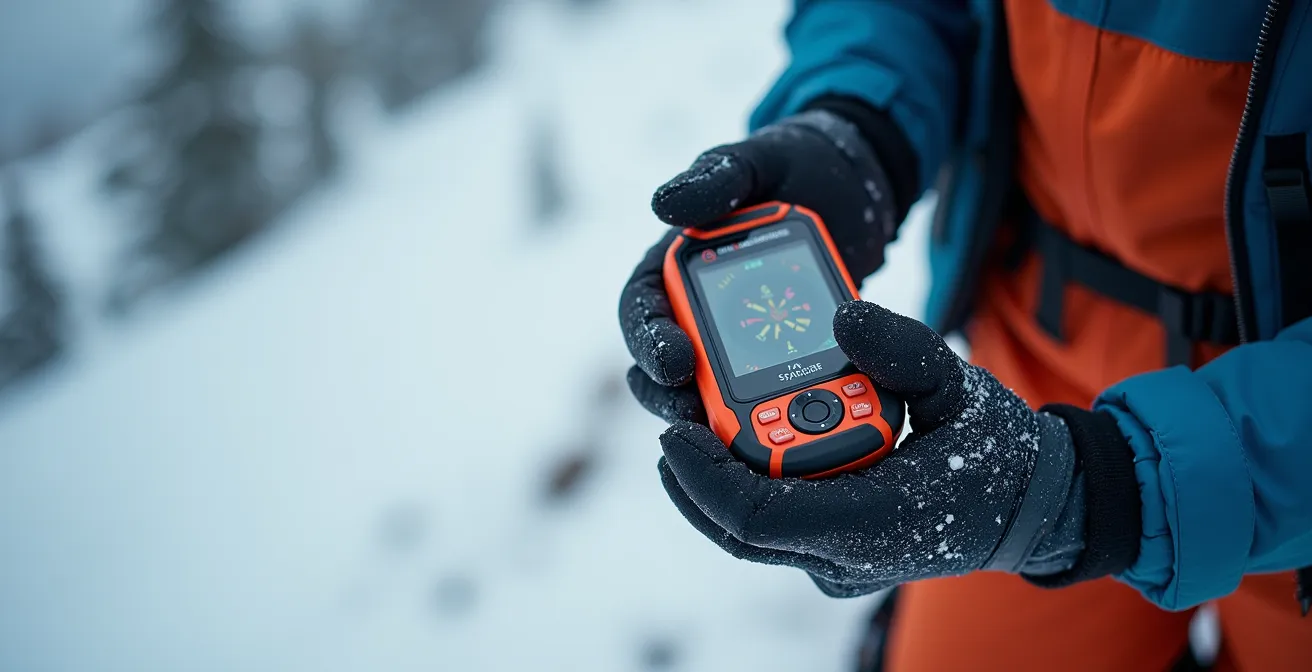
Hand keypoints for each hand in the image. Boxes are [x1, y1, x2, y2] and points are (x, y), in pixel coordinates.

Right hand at [620, 107, 903, 418]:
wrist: (851, 188)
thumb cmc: (793, 166)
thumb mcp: (754, 162)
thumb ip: (714, 181)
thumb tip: (662, 204)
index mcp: (671, 268)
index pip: (641, 314)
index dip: (649, 343)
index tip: (675, 362)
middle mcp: (690, 312)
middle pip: (664, 370)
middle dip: (676, 399)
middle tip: (700, 418)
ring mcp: (730, 341)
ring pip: (707, 393)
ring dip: (718, 417)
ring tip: (742, 435)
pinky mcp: (773, 358)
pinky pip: (762, 394)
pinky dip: (769, 411)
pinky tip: (792, 426)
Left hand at [656, 301, 1097, 595]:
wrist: (1033, 507)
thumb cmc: (997, 449)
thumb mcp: (960, 387)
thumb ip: (904, 350)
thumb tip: (844, 314)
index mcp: (870, 525)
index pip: (756, 517)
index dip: (703, 477)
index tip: (675, 429)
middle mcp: (846, 557)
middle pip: (738, 529)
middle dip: (697, 474)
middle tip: (676, 416)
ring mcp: (840, 563)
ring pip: (749, 533)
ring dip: (715, 481)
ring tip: (694, 423)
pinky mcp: (837, 552)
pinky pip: (773, 526)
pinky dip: (745, 485)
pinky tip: (730, 439)